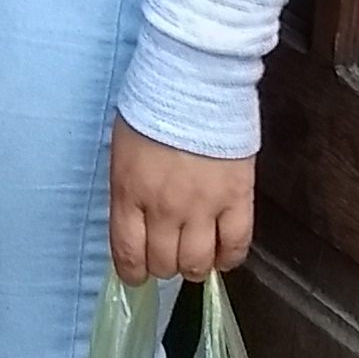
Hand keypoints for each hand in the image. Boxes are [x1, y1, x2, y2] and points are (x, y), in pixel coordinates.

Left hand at [109, 119, 255, 285]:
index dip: (132, 272)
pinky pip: (236, 244)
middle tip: (168, 257)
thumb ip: (128, 190)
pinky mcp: (236, 199)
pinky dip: (229, 258)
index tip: (136, 275)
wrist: (193, 82)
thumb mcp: (122, 152)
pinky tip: (223, 256)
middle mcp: (163, 208)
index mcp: (128, 194)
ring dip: (193, 267)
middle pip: (163, 262)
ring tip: (194, 258)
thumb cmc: (152, 108)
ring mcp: (202, 207)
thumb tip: (135, 220)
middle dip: (163, 266)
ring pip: (197, 262)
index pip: (127, 252)